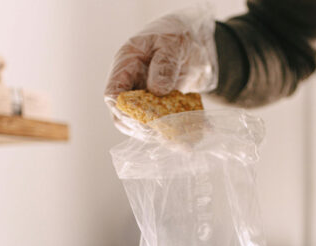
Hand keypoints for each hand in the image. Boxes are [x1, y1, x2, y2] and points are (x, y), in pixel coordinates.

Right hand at [104, 4, 217, 133]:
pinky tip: (202, 131)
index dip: (124, 111)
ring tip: (187, 142)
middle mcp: (132, 85)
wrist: (194, 40)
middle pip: (127, 117)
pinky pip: (168, 124)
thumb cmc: (177, 34)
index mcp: (126, 65)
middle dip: (147, 130)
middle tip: (169, 135)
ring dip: (167, 135)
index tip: (144, 121)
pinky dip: (184, 130)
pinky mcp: (161, 108)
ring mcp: (146, 99)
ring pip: (147, 126)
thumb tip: (156, 90)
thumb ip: (164, 64)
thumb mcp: (172, 43)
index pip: (113, 95)